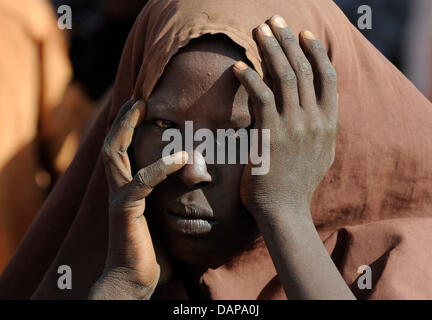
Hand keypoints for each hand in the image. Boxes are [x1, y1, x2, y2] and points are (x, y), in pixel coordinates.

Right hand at [89, 98, 187, 299]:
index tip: (142, 109)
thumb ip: (167, 199)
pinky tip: (182, 158)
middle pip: (112, 144)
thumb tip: (192, 183)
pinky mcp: (126, 211)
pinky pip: (142, 182)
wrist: (134, 281)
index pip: (122, 151)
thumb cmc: (151, 252)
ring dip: (128, 129)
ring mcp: (119, 198)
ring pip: (115, 154)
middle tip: (139, 99)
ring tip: (144, 109)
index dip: (128, 128)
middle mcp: (118, 189)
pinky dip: (161, 167)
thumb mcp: (161, 218)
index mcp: (126, 189)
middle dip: (123, 120)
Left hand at [234, 15, 339, 219]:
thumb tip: (310, 104)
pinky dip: (251, 78)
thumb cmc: (297, 183)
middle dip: (288, 40)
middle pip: (304, 68)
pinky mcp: (271, 134)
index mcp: (329, 123)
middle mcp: (315, 120)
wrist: (284, 210)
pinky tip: (240, 67)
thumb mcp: (319, 153)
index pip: (327, 76)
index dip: (316, 51)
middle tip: (274, 20)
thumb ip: (320, 127)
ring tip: (258, 31)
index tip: (304, 33)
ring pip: (285, 76)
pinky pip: (261, 97)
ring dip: (270, 50)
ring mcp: (294, 126)